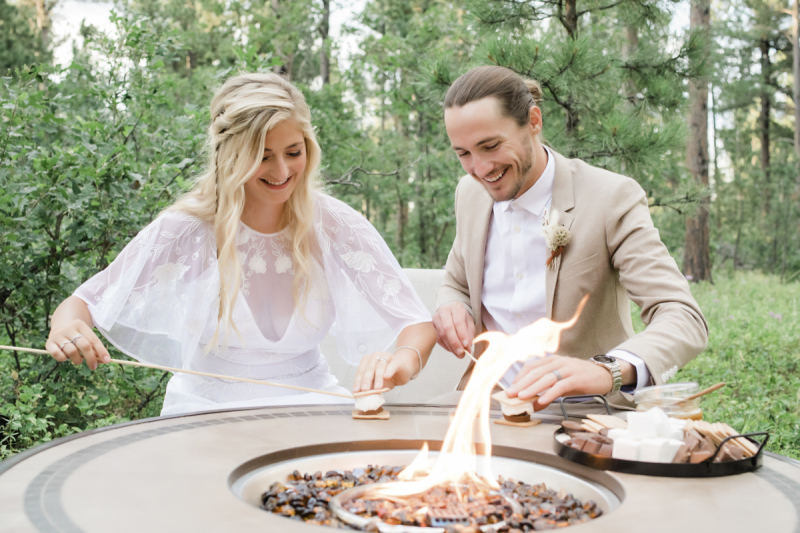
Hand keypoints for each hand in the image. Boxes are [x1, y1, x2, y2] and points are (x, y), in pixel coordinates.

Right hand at [46, 319, 110, 370]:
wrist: (61, 323)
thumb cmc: (78, 334)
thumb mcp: (86, 336)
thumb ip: (94, 347)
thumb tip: (104, 361)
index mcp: (80, 325)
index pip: (93, 340)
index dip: (101, 351)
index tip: (107, 360)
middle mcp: (68, 329)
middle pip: (84, 345)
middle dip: (91, 358)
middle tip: (93, 366)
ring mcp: (57, 335)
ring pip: (71, 351)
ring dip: (77, 360)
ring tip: (78, 361)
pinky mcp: (49, 343)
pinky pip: (57, 355)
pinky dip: (63, 359)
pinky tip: (66, 358)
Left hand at [352, 350, 418, 392]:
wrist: (404, 369)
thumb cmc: (388, 376)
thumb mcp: (377, 383)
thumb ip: (371, 387)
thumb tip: (364, 395)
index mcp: (367, 361)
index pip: (361, 371)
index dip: (358, 381)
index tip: (356, 391)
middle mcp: (375, 356)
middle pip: (369, 368)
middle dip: (366, 380)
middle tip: (365, 389)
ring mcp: (386, 357)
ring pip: (380, 366)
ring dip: (378, 377)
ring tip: (377, 387)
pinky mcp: (397, 361)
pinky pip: (392, 365)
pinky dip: (389, 371)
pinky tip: (386, 377)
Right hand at [432, 302, 474, 357]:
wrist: (450, 310)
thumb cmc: (461, 317)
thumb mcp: (469, 322)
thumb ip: (469, 334)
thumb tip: (467, 348)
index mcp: (456, 307)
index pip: (458, 322)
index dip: (462, 335)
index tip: (466, 346)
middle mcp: (444, 310)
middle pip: (448, 328)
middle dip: (455, 343)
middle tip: (461, 353)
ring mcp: (436, 317)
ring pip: (441, 334)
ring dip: (450, 346)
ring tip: (458, 354)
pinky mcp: (431, 325)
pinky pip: (437, 338)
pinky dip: (445, 346)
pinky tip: (452, 350)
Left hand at [505, 355, 626, 408]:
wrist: (604, 375)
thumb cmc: (580, 379)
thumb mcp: (561, 383)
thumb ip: (547, 391)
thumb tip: (532, 404)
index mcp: (552, 360)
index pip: (531, 367)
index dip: (519, 378)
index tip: (510, 389)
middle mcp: (558, 362)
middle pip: (536, 372)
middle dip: (521, 384)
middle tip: (510, 394)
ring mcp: (568, 369)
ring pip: (546, 378)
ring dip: (532, 388)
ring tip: (521, 397)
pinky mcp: (577, 377)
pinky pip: (561, 386)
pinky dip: (550, 394)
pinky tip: (542, 401)